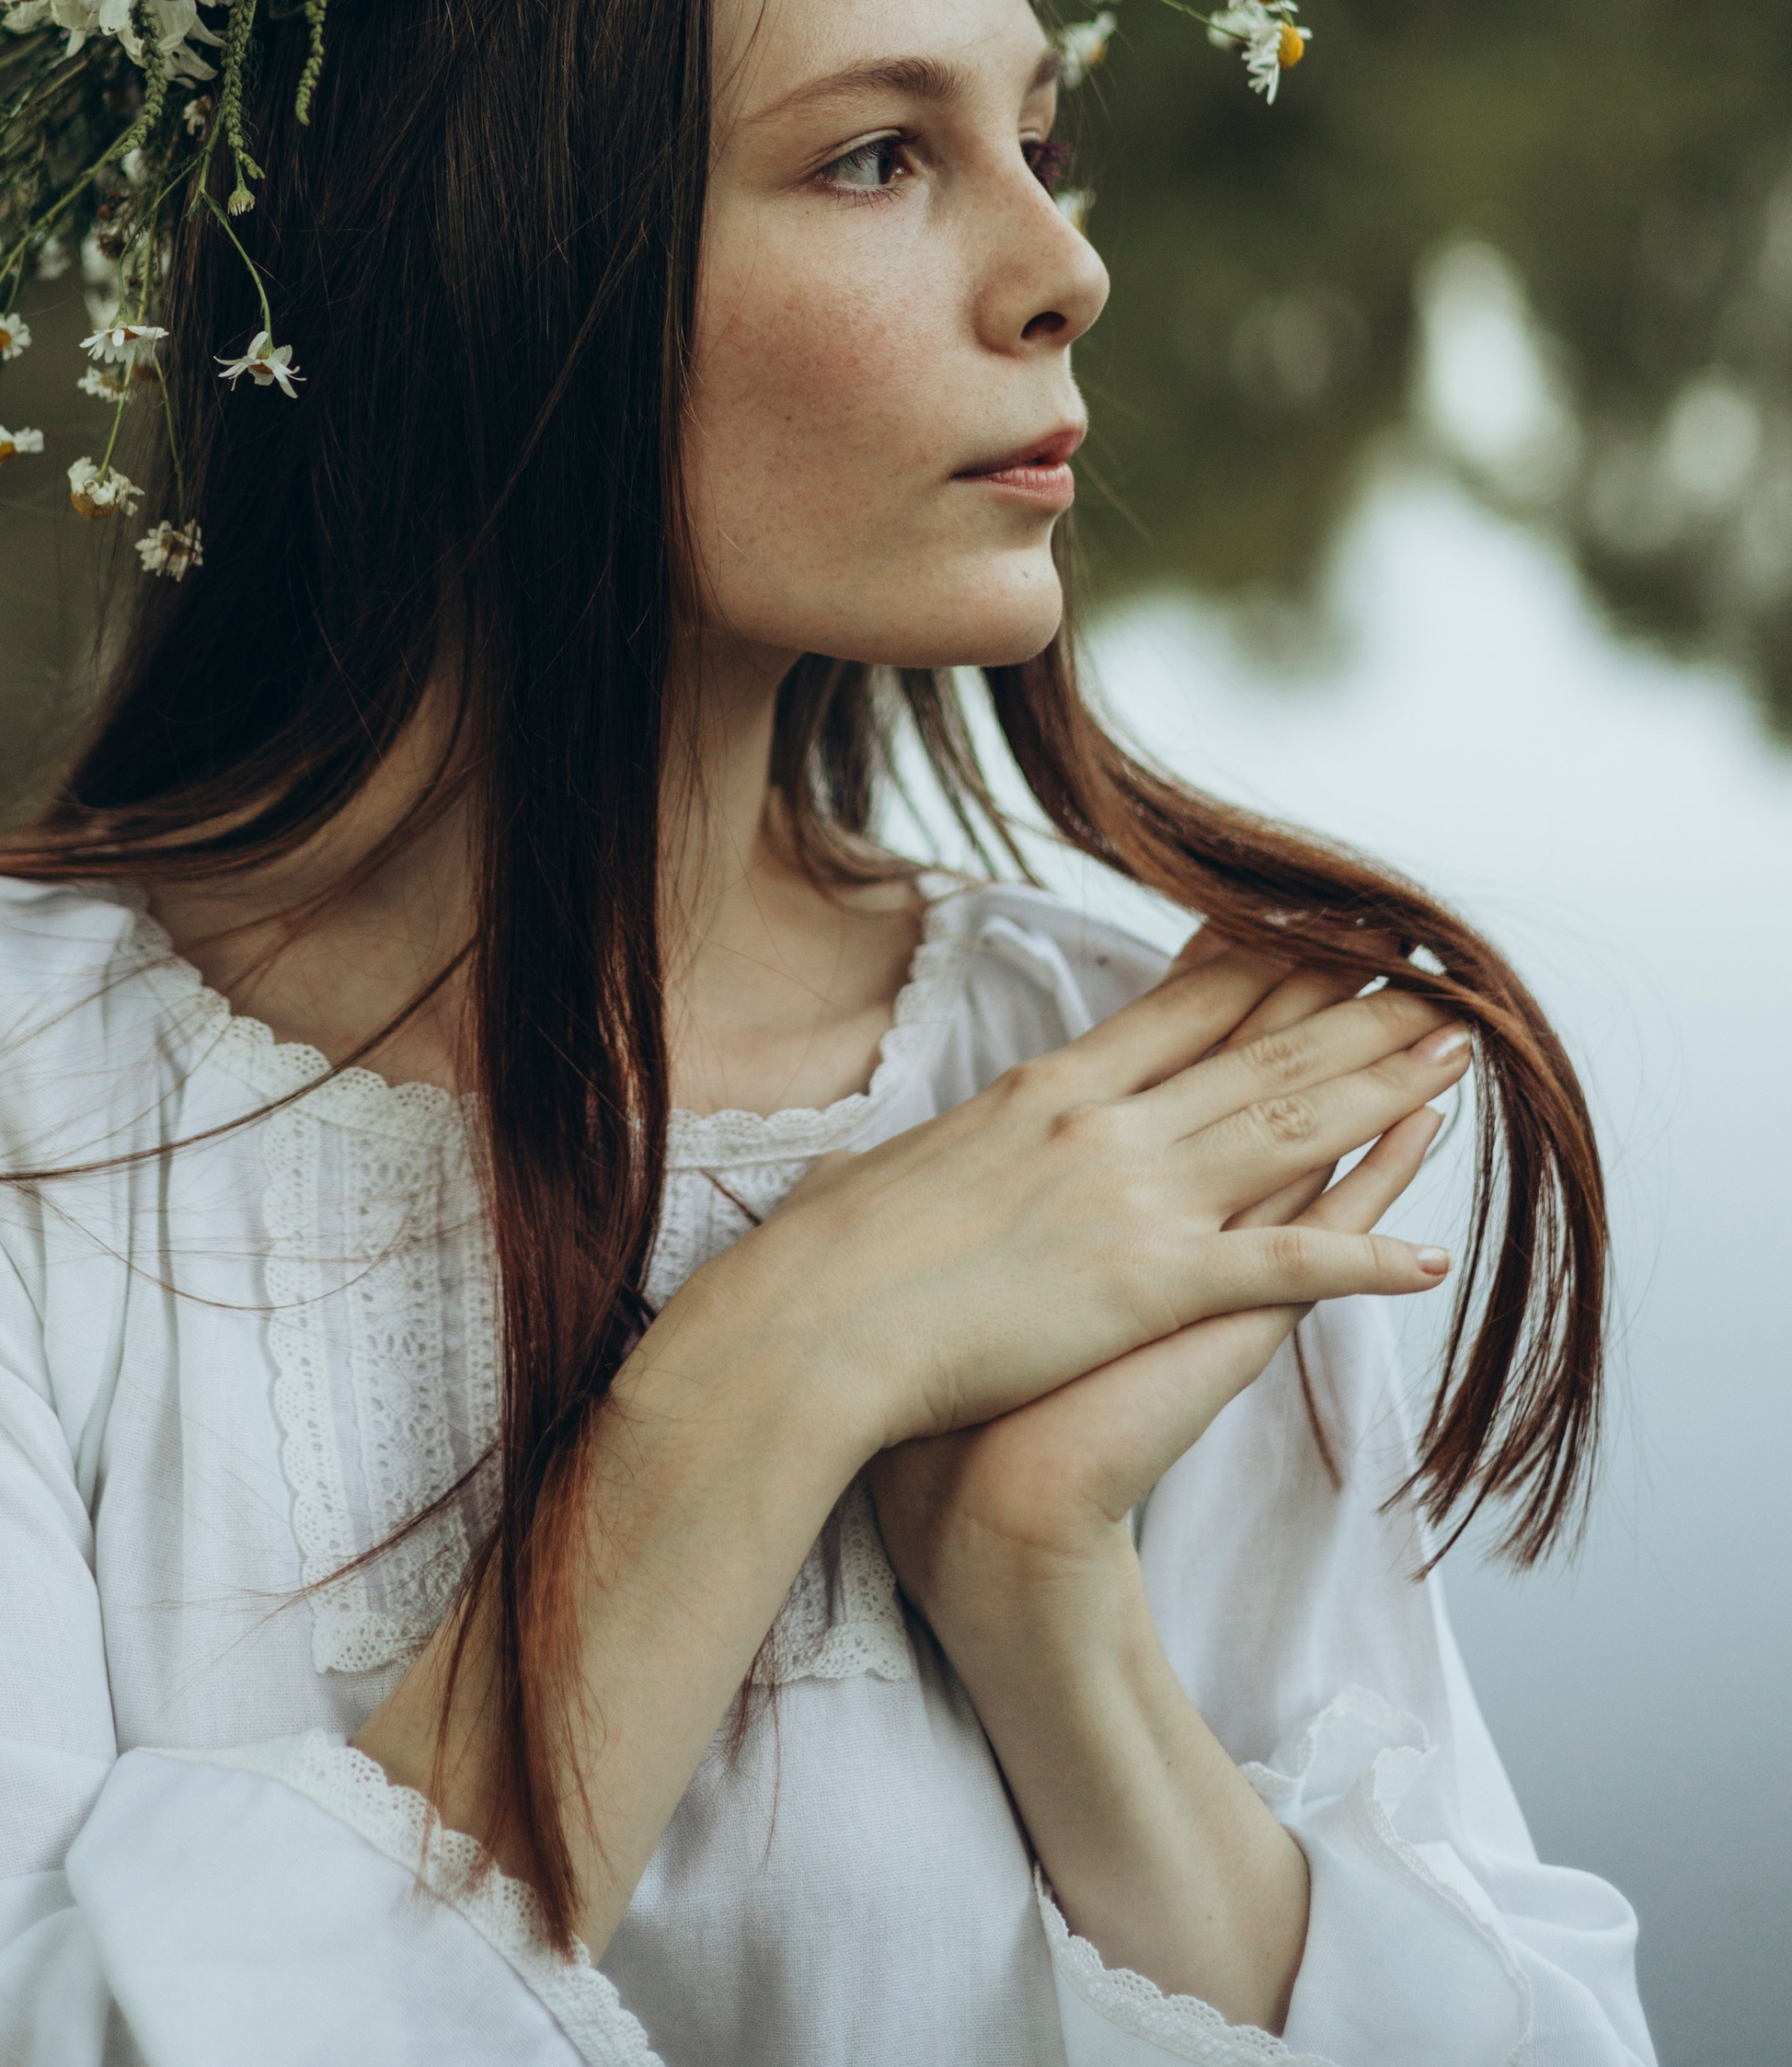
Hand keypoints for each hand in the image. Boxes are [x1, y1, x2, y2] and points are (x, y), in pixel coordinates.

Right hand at [700, 939, 1465, 1472]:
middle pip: (1256, 1052)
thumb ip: (910, 1156)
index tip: (1323, 940)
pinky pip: (1283, 1267)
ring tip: (1458, 1056)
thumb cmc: (821, 1261)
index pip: (1179, 1009)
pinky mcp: (1149, 1283)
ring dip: (1385, 1093)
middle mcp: (1102, 1125)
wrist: (809, 1328)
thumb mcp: (876, 1174)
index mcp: (1044, 1091)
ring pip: (1291, 1129)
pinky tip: (1430, 1260)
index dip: (1265, 970)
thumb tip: (881, 1157)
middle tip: (1432, 976)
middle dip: (1354, 1013)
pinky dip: (1363, 1260)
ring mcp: (1132, 1200)